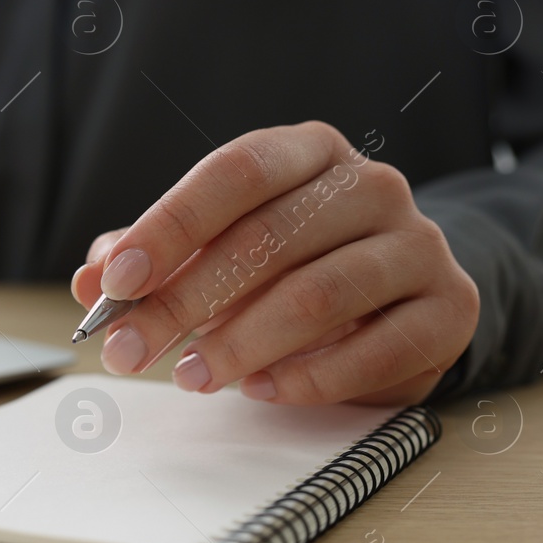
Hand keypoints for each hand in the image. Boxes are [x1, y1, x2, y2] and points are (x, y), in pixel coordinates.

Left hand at [71, 121, 478, 404]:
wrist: (404, 294)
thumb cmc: (294, 264)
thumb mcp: (221, 250)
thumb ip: (157, 260)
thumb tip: (93, 279)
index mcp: (309, 152)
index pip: (236, 173)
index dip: (170, 225)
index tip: (116, 279)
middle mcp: (371, 185)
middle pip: (268, 238)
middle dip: (185, 301)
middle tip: (129, 350)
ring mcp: (418, 244)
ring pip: (321, 292)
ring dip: (243, 343)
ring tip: (192, 376)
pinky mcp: (450, 308)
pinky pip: (379, 348)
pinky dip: (311, 378)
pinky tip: (262, 390)